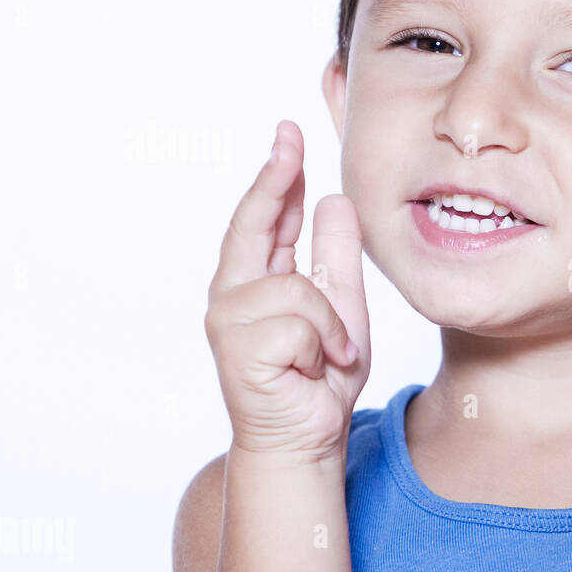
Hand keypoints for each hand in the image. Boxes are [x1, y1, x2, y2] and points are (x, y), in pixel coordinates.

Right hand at [204, 120, 370, 461]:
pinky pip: (301, 323)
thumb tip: (332, 199)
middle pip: (253, 224)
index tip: (289, 133)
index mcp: (257, 280)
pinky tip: (315, 369)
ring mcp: (230, 320)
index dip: (277, 174)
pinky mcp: (239, 348)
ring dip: (330, 325)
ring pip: (298, 288)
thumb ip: (335, 258)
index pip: (264, 217)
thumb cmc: (320, 379)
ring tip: (327, 355)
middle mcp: (234, 294)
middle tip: (290, 137)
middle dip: (274, 180)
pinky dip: (324, 345)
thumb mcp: (342, 307)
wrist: (309, 439)